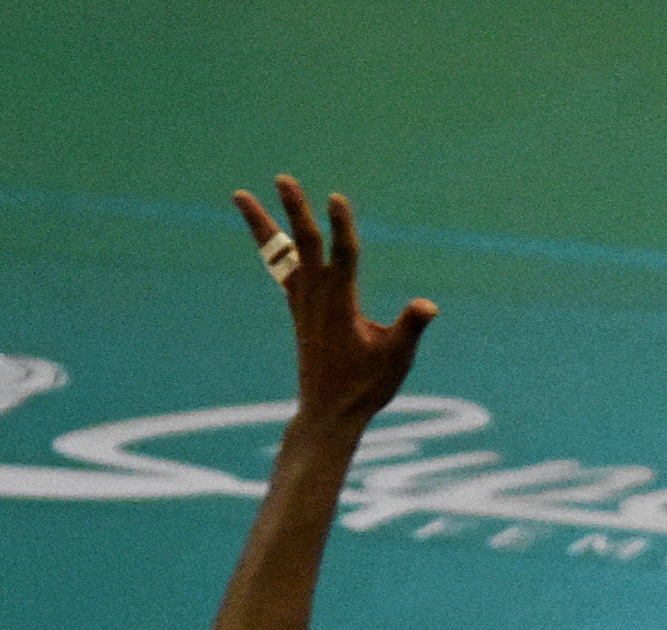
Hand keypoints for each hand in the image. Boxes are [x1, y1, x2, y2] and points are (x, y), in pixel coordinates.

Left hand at [233, 178, 435, 434]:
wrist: (328, 413)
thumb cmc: (366, 387)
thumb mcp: (396, 360)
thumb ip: (410, 328)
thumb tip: (428, 305)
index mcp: (339, 305)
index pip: (342, 256)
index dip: (341, 226)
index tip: (336, 198)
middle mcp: (315, 298)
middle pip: (303, 244)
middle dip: (294, 210)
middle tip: (281, 178)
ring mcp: (302, 304)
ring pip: (280, 253)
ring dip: (263, 223)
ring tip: (239, 195)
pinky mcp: (299, 311)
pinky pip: (281, 270)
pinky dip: (270, 248)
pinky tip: (267, 237)